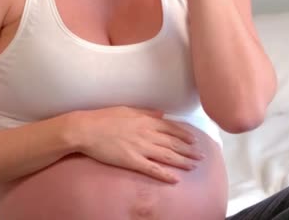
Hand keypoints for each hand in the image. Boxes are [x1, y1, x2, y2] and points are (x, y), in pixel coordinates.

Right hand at [71, 106, 203, 182]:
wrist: (86, 129)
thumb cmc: (104, 117)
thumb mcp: (127, 109)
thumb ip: (146, 112)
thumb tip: (161, 114)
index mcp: (146, 120)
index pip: (171, 128)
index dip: (185, 135)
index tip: (194, 140)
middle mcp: (147, 134)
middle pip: (173, 143)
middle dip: (189, 150)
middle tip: (202, 156)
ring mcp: (140, 148)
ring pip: (167, 156)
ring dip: (183, 162)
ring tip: (194, 166)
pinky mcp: (132, 161)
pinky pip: (152, 169)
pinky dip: (165, 175)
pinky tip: (175, 179)